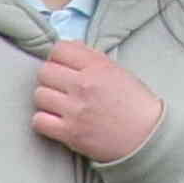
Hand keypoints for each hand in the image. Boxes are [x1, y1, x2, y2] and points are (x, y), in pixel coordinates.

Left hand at [32, 41, 165, 164]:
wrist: (145, 135)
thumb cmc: (132, 102)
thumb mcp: (117, 71)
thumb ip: (92, 58)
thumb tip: (69, 47)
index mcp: (98, 66)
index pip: (59, 50)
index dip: (56, 58)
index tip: (62, 67)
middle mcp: (84, 85)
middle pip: (44, 72)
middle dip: (49, 79)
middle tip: (59, 88)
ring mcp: (75, 110)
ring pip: (39, 95)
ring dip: (45, 100)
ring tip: (58, 105)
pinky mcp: (69, 133)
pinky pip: (38, 121)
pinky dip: (43, 121)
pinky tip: (54, 121)